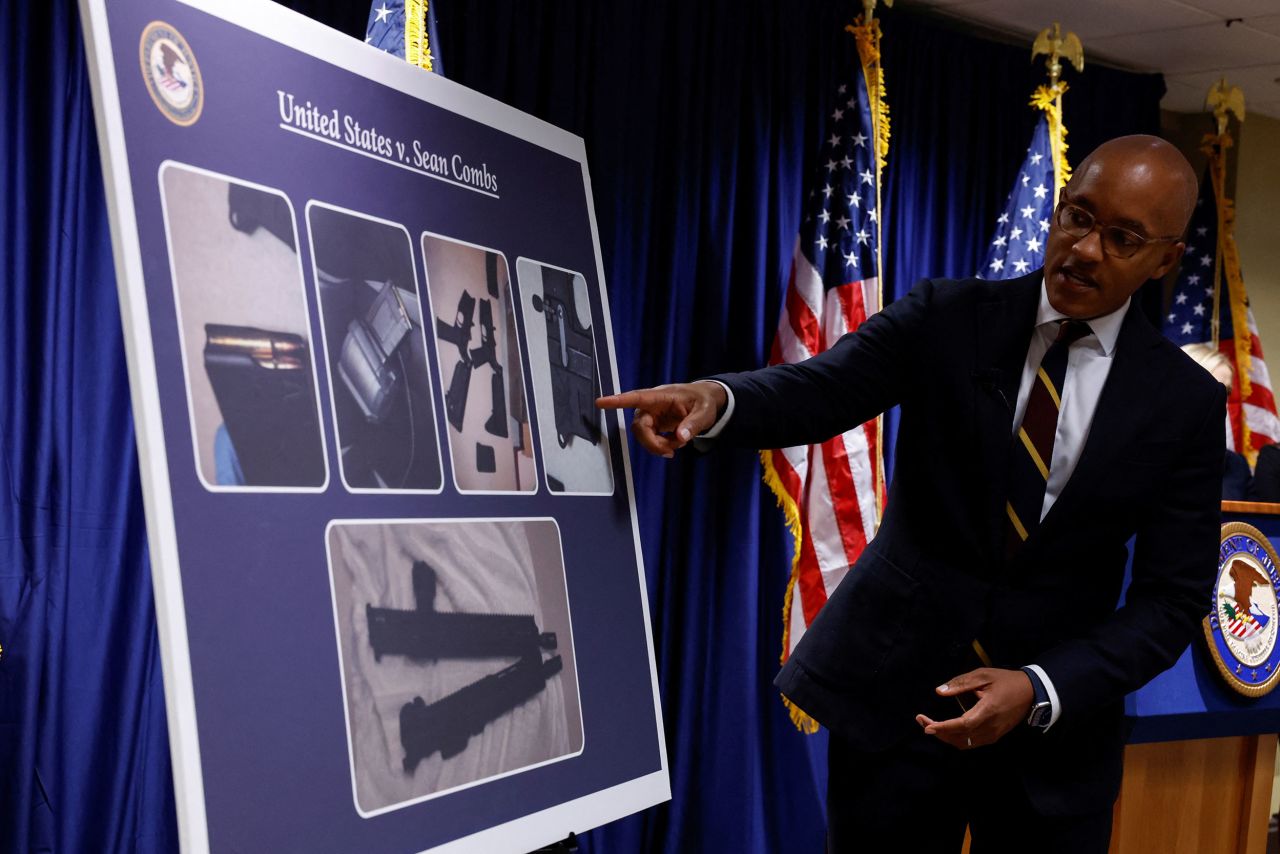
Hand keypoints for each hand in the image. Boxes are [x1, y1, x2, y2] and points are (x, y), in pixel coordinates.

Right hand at [596, 382, 726, 457]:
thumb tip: (681, 437)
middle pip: (639, 426)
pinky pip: (650, 439)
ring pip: (643, 436)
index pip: (637, 397)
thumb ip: (694, 424)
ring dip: (658, 445)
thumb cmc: (703, 401)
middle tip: (670, 452)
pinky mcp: (654, 425)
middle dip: (652, 442)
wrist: (704, 401)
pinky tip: (675, 443)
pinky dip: (662, 446)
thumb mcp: (705, 412)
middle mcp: (652, 405)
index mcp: (662, 396)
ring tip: (679, 444)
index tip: (600, 402)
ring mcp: (651, 416)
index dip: (618, 401)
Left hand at [914, 668, 1034, 749]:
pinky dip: (956, 738)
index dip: (943, 727)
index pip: (962, 725)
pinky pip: (972, 743)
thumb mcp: (983, 675)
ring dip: (946, 737)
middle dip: (938, 732)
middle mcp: (991, 727)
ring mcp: (994, 734)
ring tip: (930, 724)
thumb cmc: (1006, 681)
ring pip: (965, 744)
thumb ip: (961, 683)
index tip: (926, 726)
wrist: (1031, 693)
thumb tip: (940, 691)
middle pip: (960, 738)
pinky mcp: (995, 736)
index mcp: (988, 710)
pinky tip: (947, 729)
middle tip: (921, 720)